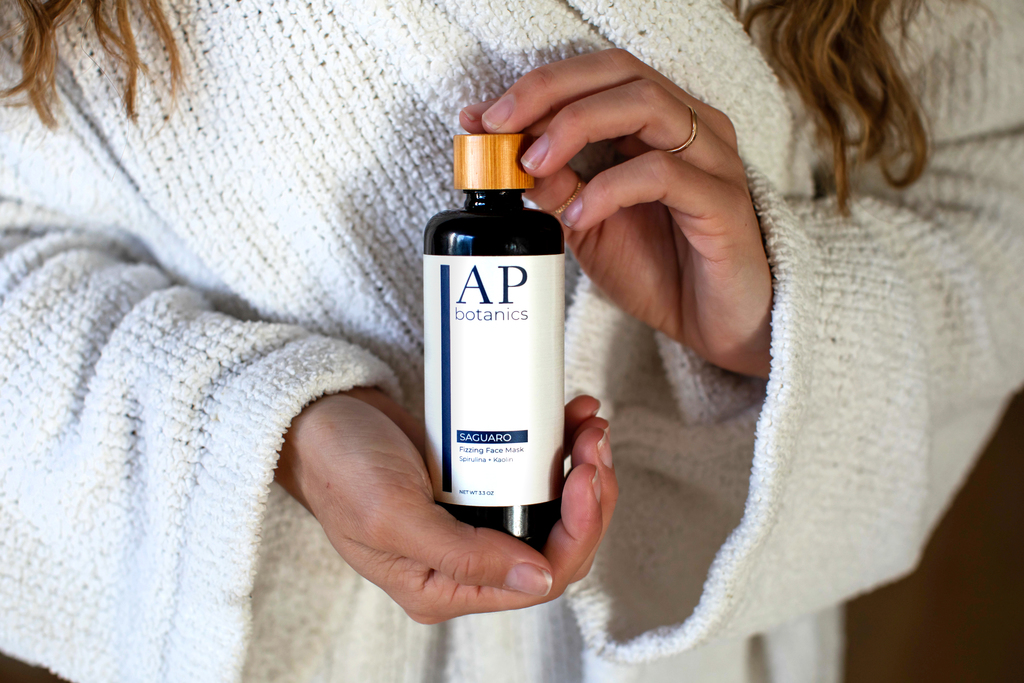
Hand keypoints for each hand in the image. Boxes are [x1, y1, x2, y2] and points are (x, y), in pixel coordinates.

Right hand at [275, 389, 617, 623]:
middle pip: (557, 543)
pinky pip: (533, 473)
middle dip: (589, 495)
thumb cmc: (339, 468)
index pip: (538, 579)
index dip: (578, 531)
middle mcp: (466, 561)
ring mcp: (475, 520)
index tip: (586, 475)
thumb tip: (537, 580)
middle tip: (595, 444)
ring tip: (588, 425)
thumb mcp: (394, 516)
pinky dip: (558, 446)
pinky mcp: (478, 482)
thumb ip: (465, 556)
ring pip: (554, 507)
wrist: (314, 417)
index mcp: (444, 586)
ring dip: (581, 467)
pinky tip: (569, 416)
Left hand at [461, 49, 772, 377]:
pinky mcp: (723, 203)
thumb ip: (553, 185)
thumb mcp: (589, 224)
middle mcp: (693, 127)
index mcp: (661, 123)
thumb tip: (499, 151)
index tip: (483, 117)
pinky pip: (662, 175)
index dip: (539, 86)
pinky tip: (579, 215)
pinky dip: (609, 188)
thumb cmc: (661, 269)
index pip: (599, 74)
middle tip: (499, 127)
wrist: (715, 327)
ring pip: (645, 105)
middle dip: (549, 92)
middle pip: (620, 72)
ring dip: (575, 125)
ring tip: (534, 165)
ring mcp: (713, 160)